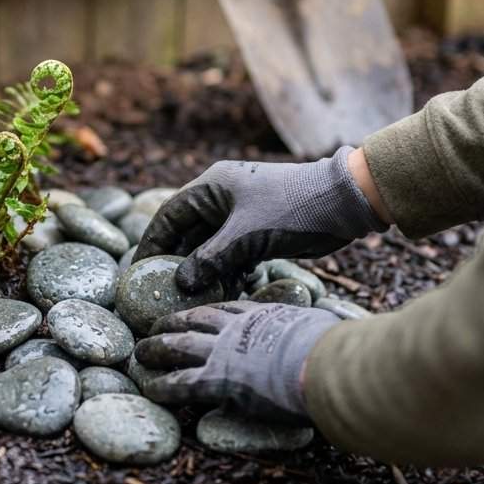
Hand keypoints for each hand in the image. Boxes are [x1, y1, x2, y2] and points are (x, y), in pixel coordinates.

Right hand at [133, 146, 386, 294]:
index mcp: (212, 187)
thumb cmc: (292, 208)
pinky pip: (234, 252)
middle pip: (188, 232)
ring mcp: (243, 214)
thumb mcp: (246, 235)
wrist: (344, 203)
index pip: (169, 215)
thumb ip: (211, 258)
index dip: (152, 242)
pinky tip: (230, 289)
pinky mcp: (261, 229)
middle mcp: (223, 197)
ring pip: (212, 246)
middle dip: (179, 262)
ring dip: (206, 269)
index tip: (139, 271)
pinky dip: (230, 270)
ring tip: (197, 296)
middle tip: (165, 291)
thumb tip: (182, 282)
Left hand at [135, 301, 340, 423]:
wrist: (324, 363)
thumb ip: (319, 323)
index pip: (229, 307)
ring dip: (157, 348)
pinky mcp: (218, 379)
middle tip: (156, 324)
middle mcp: (237, 328)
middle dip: (173, 321)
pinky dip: (163, 386)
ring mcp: (224, 351)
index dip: (210, 309)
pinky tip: (150, 389)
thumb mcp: (324, 324)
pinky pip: (182, 383)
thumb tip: (338, 323)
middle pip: (195, 319)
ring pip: (179, 345)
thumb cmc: (334, 347)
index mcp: (262, 314)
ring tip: (140, 352)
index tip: (198, 311)